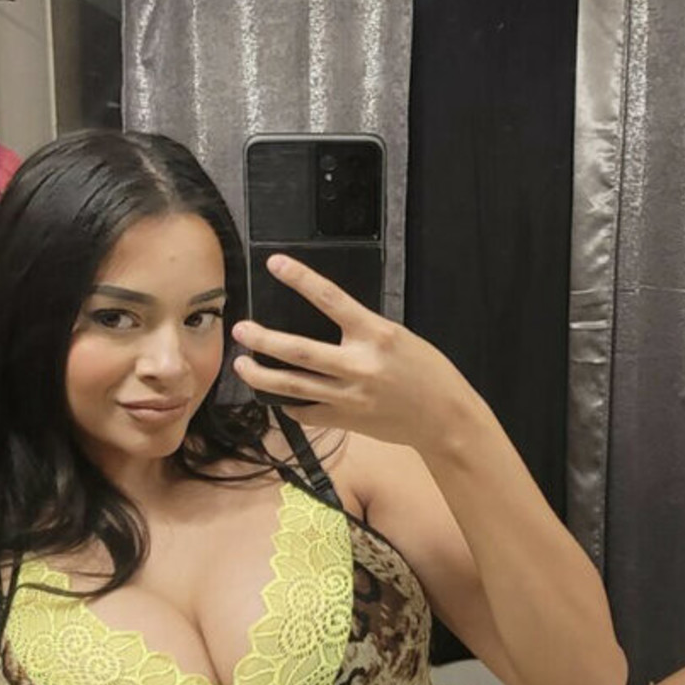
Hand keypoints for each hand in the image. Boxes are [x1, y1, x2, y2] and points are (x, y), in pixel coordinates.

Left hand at [231, 252, 469, 448]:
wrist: (445, 419)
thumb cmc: (428, 373)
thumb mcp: (399, 338)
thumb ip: (364, 331)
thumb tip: (330, 323)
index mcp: (376, 334)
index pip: (330, 298)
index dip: (300, 278)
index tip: (275, 263)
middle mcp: (358, 365)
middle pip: (297, 350)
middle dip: (262, 339)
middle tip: (239, 329)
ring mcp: (349, 396)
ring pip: (292, 385)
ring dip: (261, 375)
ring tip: (241, 365)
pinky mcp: (346, 420)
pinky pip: (306, 412)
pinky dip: (289, 404)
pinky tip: (277, 397)